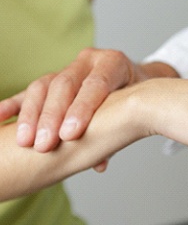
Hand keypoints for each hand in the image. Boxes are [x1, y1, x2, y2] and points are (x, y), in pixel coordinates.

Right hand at [0, 48, 134, 152]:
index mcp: (113, 63)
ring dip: (32, 114)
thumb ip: (119, 130)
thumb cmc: (136, 96)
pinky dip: (15, 103)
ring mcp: (70, 67)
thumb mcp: (136, 107)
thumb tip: (99, 164)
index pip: (96, 84)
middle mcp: (89, 60)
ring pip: (44, 86)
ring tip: (24, 141)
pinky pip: (31, 90)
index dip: (82, 109)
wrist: (133, 79)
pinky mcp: (54, 77)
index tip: (70, 135)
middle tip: (44, 144)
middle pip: (65, 85)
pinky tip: (0, 116)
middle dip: (52, 116)